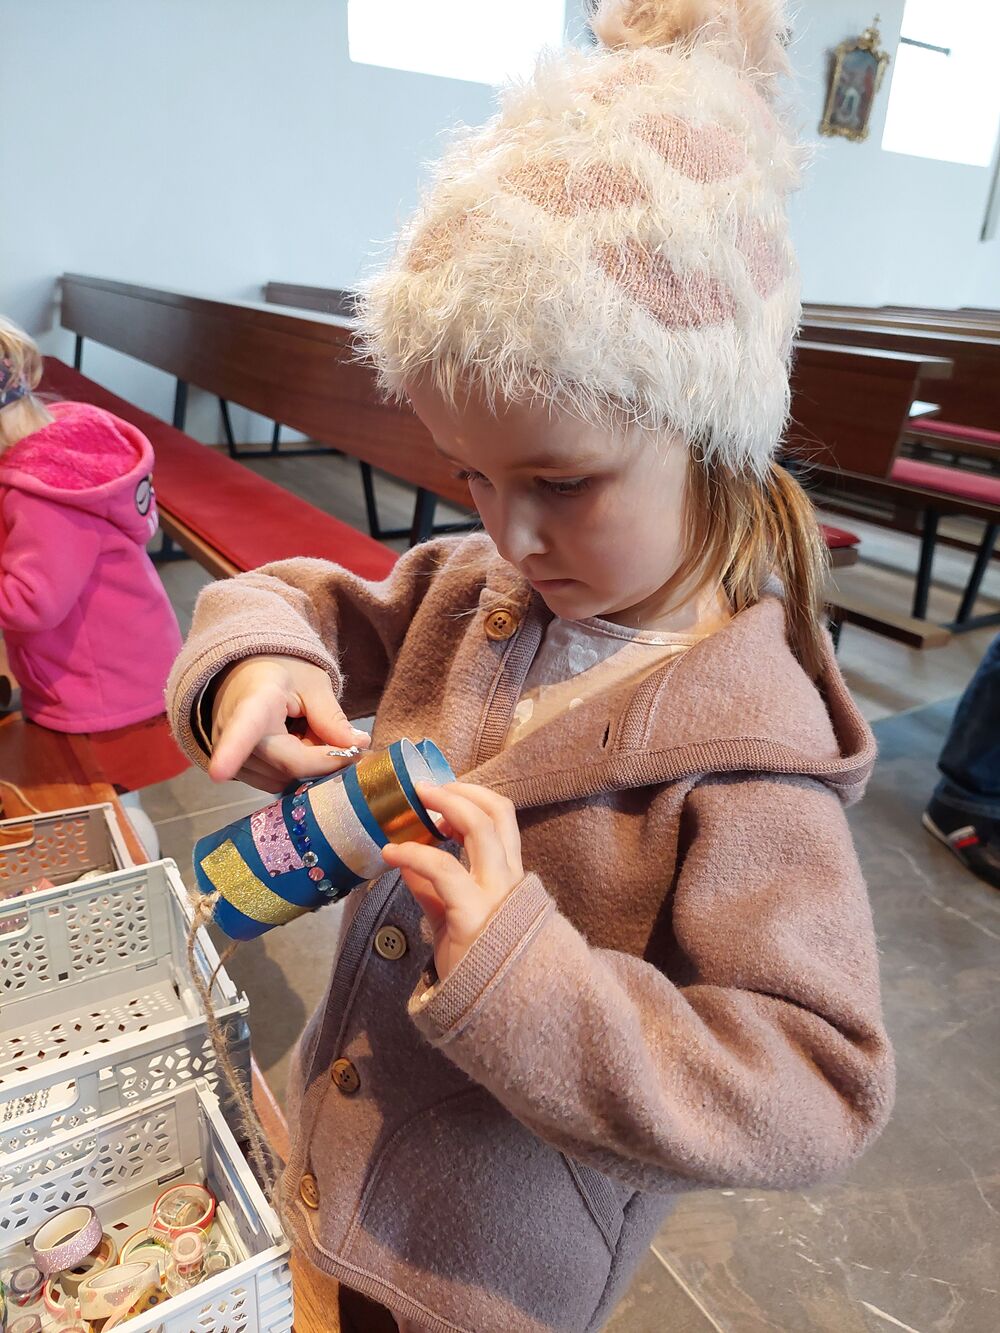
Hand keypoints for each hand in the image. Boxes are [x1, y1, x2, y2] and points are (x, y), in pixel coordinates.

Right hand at [208, 654, 369, 791]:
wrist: (248, 674)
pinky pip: (275, 783)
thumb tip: (356, 746)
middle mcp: (230, 732)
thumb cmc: (282, 673)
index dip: (233, 751)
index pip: (243, 728)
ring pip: (284, 778)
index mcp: (254, 702)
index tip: (219, 773)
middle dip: (323, 757)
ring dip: (309, 764)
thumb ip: (332, 717)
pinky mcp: (236, 771)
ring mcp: (227, 756)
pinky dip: (294, 771)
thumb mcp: (313, 684)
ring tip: (307, 732)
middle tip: (343, 738)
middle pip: (287, 764)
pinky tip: (294, 745)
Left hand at [381, 782, 523, 980]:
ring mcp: (494, 893)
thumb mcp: (452, 919)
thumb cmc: (478, 967)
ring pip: (481, 827)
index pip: (502, 820)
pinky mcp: (473, 913)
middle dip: (460, 791)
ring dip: (445, 805)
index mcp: (507, 877)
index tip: (440, 798)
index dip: (472, 798)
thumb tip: (406, 860)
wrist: (498, 1013)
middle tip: (426, 787)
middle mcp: (507, 879)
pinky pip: (443, 870)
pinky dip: (414, 855)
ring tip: (414, 800)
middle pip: (497, 812)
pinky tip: (391, 854)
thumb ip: (433, 889)